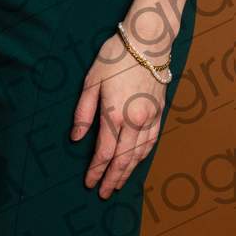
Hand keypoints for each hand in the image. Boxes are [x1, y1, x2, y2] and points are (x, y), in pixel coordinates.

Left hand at [69, 33, 165, 197]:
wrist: (147, 42)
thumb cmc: (115, 57)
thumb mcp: (92, 80)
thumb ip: (84, 111)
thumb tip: (77, 138)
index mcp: (115, 114)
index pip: (105, 152)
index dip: (96, 170)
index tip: (89, 182)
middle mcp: (135, 122)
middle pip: (123, 159)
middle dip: (112, 178)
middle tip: (103, 193)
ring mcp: (150, 118)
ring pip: (139, 154)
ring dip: (128, 172)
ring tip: (118, 183)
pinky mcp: (159, 112)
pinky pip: (151, 142)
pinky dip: (143, 156)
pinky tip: (137, 162)